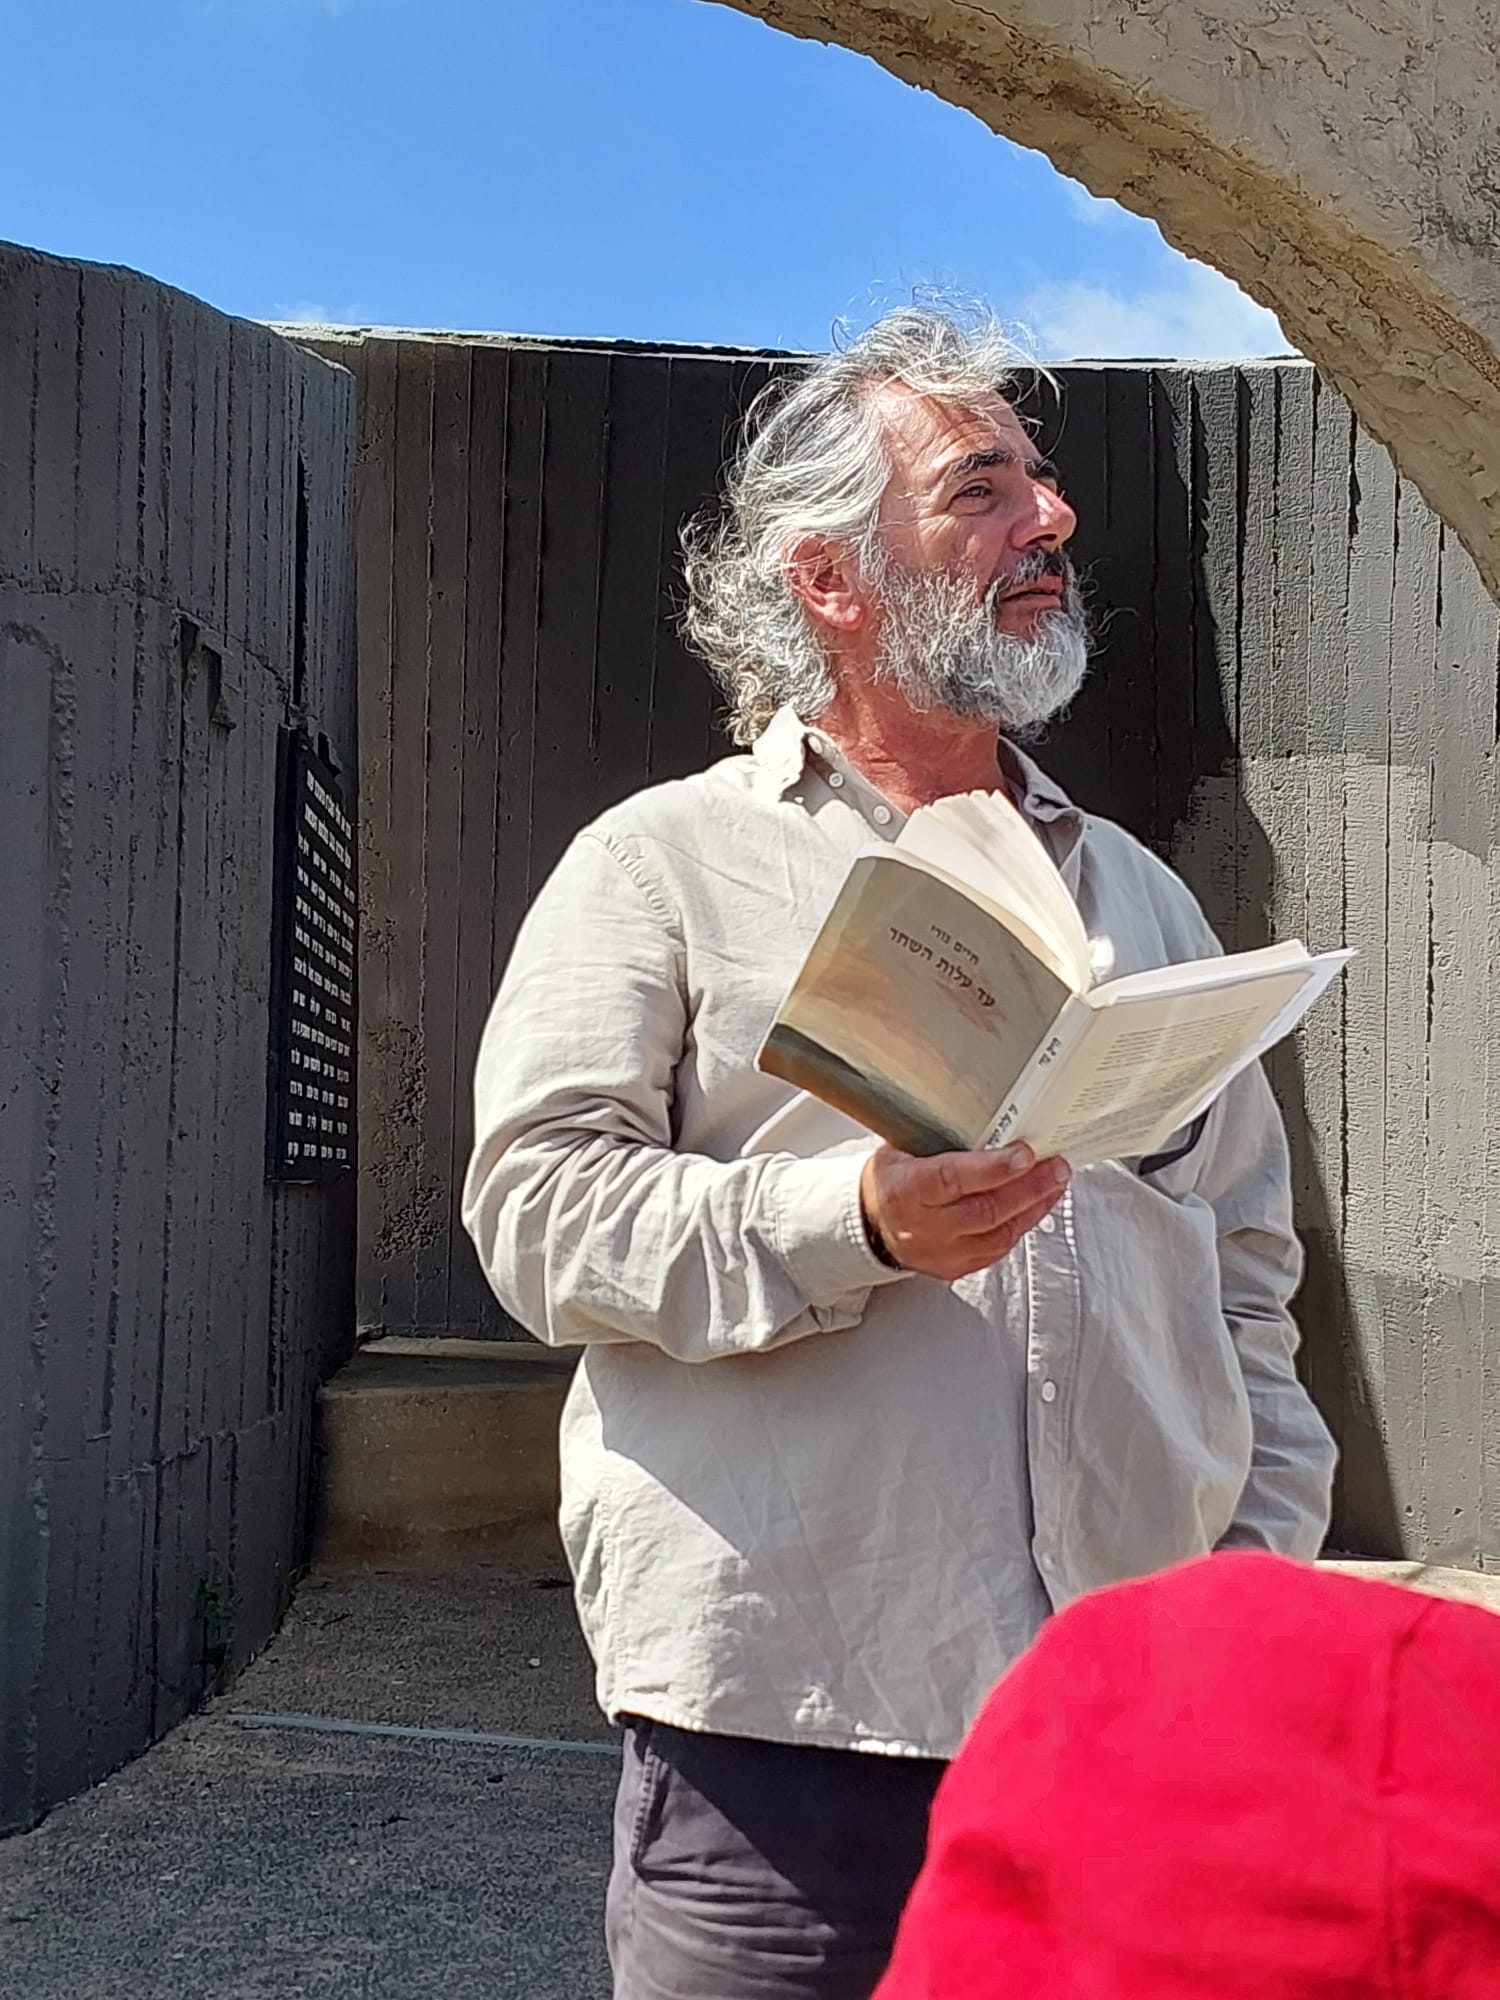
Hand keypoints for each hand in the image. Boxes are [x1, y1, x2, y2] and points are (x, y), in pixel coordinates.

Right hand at [859, 1143, 1069, 1281]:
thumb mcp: (901, 1150)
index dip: (992, 1168)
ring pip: (998, 1233)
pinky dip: (1022, 1225)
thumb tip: (991, 1120)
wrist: (869, 1225)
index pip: (952, 1180)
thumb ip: (941, 1140)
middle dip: (1028, 1186)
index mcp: (903, 1190)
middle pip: (985, 1209)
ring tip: (1055, 1182)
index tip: (1024, 1153)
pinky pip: (997, 1249)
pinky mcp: (955, 1268)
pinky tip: (1037, 1205)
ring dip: (1033, 1206)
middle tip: (1055, 1166)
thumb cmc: (890, 1180)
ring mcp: (939, 1252)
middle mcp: (921, 1226)